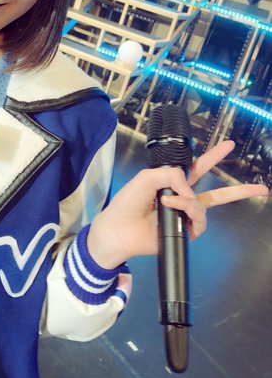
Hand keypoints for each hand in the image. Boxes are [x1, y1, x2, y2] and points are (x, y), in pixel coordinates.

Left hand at [87, 140, 268, 268]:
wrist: (119, 228)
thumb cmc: (128, 202)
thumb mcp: (147, 177)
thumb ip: (172, 174)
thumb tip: (190, 190)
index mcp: (172, 183)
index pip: (197, 168)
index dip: (212, 157)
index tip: (227, 145)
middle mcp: (182, 199)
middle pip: (217, 192)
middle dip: (240, 190)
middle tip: (262, 188)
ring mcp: (185, 217)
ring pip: (208, 206)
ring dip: (188, 200)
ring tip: (167, 200)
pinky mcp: (186, 232)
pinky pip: (199, 218)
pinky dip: (186, 209)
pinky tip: (171, 208)